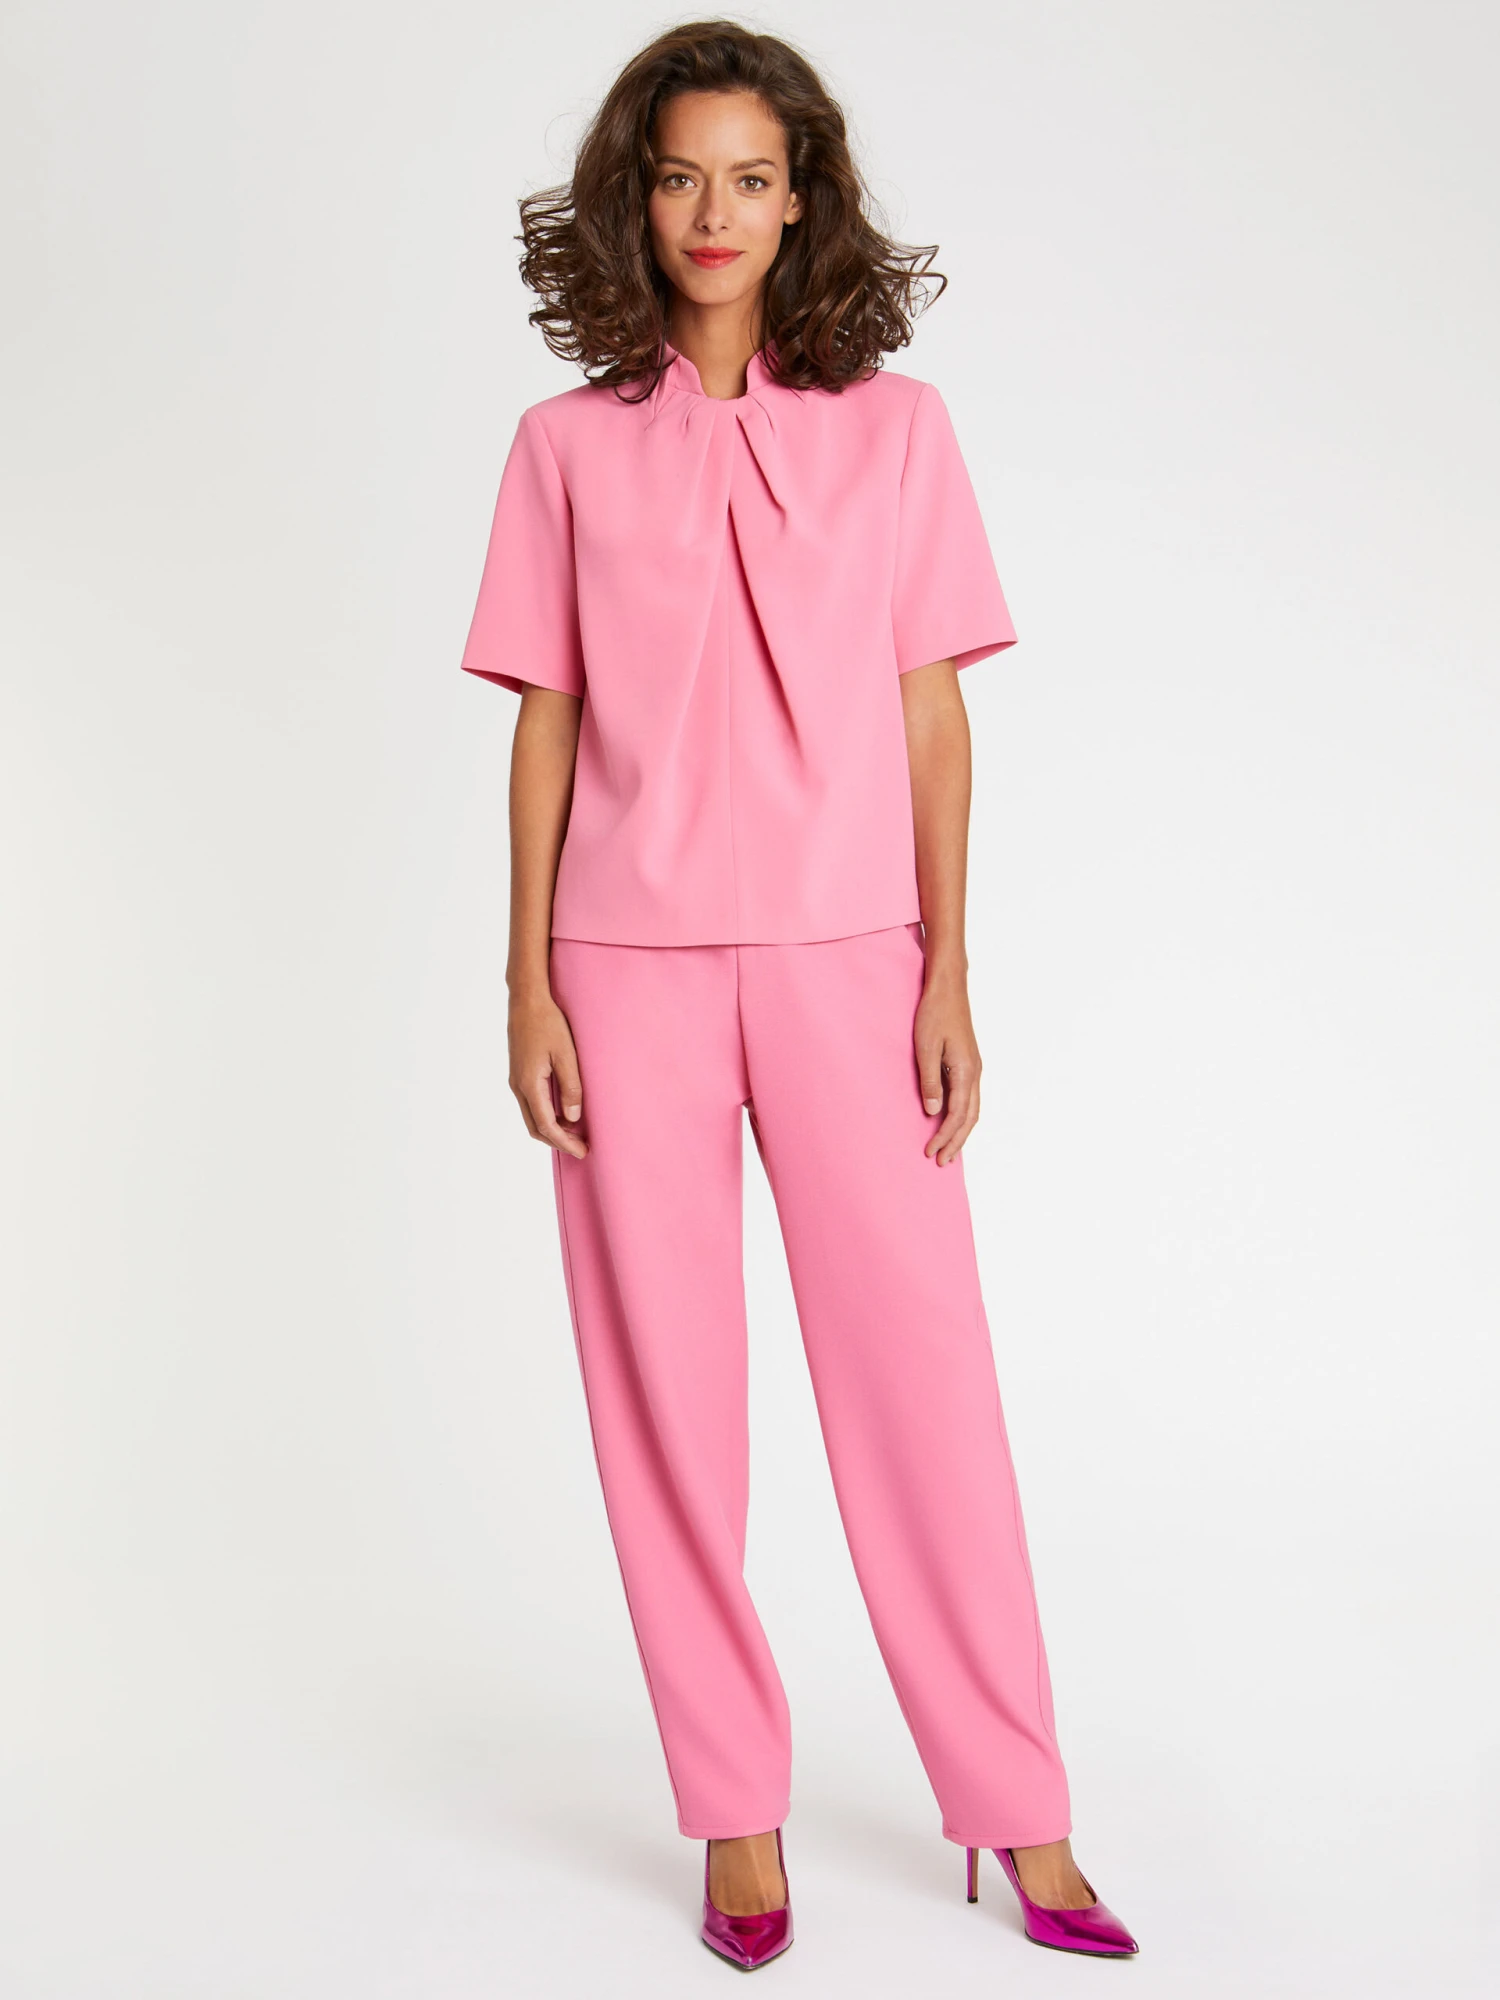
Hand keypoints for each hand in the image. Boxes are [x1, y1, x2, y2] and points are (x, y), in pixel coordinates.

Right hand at [509, 990, 588, 1157]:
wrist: (526, 1000)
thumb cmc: (547, 1022)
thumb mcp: (566, 1054)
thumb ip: (570, 1087)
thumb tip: (573, 1118)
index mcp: (529, 1084)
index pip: (547, 1125)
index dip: (565, 1142)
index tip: (583, 1151)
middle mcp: (518, 1086)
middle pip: (536, 1127)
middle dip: (558, 1141)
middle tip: (581, 1147)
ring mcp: (516, 1080)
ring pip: (532, 1117)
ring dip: (552, 1129)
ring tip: (576, 1133)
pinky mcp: (519, 1074)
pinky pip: (531, 1104)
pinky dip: (546, 1115)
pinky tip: (564, 1113)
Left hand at [914, 968, 980, 1164]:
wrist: (948, 988)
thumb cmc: (934, 1014)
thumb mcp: (925, 1048)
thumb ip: (929, 1081)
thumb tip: (932, 1111)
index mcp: (965, 1071)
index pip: (958, 1115)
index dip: (945, 1136)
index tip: (931, 1152)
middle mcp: (974, 1073)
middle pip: (970, 1118)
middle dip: (956, 1142)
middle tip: (942, 1162)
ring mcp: (974, 1068)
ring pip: (973, 1110)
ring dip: (961, 1132)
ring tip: (949, 1150)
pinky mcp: (969, 1063)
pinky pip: (969, 1098)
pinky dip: (963, 1116)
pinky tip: (952, 1122)